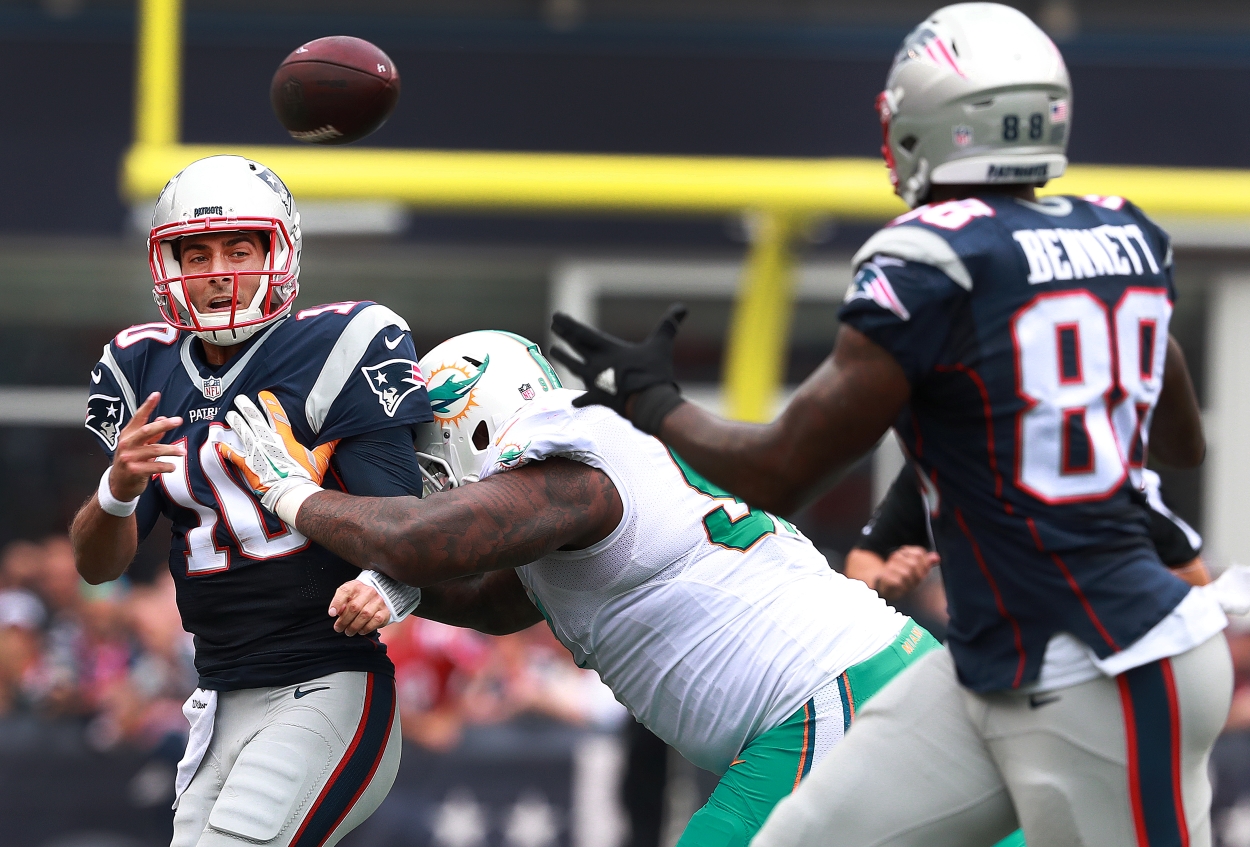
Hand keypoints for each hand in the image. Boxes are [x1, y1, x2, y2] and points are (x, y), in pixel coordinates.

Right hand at [108, 392, 183, 500]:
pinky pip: (154, 466)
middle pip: (147, 430)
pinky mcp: (134, 470)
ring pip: (154, 449)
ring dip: (171, 450)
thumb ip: (152, 434)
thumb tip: (163, 418)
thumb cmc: (131, 462)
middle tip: (178, 420)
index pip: (138, 417)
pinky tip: (173, 467)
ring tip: (183, 452)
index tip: (156, 394)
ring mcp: (129, 457)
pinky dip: (166, 466)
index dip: (147, 406)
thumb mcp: (139, 446)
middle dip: (164, 424)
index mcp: (128, 435)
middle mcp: (126, 444)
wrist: (118, 484)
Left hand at [217, 391, 337, 513]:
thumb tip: (340, 435)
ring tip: (231, 414)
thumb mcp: (320, 459)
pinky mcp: (248, 465)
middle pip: (255, 420)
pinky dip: (227, 450)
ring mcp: (256, 452)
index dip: (269, 403)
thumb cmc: (307, 476)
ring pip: (244, 433)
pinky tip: (220, 444)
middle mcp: (268, 441)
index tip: (263, 394)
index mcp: (285, 438)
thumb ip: (327, 445)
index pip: (276, 415)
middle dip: (248, 408)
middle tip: (240, 399)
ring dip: (237, 423)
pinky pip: (234, 456)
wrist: (292, 493)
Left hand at [328, 580, 390, 635]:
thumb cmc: (358, 599)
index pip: (344, 591)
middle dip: (344, 621)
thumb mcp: (347, 597)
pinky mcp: (385, 611)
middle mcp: (368, 591)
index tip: (331, 614)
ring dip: (354, 626)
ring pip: (365, 615)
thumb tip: (336, 612)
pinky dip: (366, 628)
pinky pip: (375, 621)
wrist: (377, 597)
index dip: (336, 603)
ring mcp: (378, 601)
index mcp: (356, 586)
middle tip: (339, 628)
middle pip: (354, 607)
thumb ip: (340, 603)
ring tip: (349, 631)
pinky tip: (360, 630)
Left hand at [550, 304, 686, 424]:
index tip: (557, 317)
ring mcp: (595, 382)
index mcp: (608, 349)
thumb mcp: (662, 345)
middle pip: (575, 347)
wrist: (649, 404)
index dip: (568, 324)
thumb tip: (682, 307)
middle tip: (553, 327)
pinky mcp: (599, 398)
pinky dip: (580, 399)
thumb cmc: (654, 373)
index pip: (582, 333)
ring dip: (564, 359)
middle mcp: (596, 364)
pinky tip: (574, 401)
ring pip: (574, 368)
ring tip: (554, 351)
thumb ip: (668, 325)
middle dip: (564, 336)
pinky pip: (586, 398)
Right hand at [873, 546, 938, 600]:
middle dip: (917, 575)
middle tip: (914, 581)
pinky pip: (898, 581)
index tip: (922, 572)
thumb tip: (937, 557)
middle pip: (914, 563)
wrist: (885, 586)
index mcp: (904, 552)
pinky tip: (901, 588)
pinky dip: (902, 587)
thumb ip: (926, 563)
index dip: (924, 564)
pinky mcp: (885, 576)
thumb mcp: (917, 570)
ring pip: (906, 573)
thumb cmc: (903, 577)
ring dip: (910, 582)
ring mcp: (889, 566)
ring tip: (907, 585)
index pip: (919, 553)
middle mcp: (896, 556)